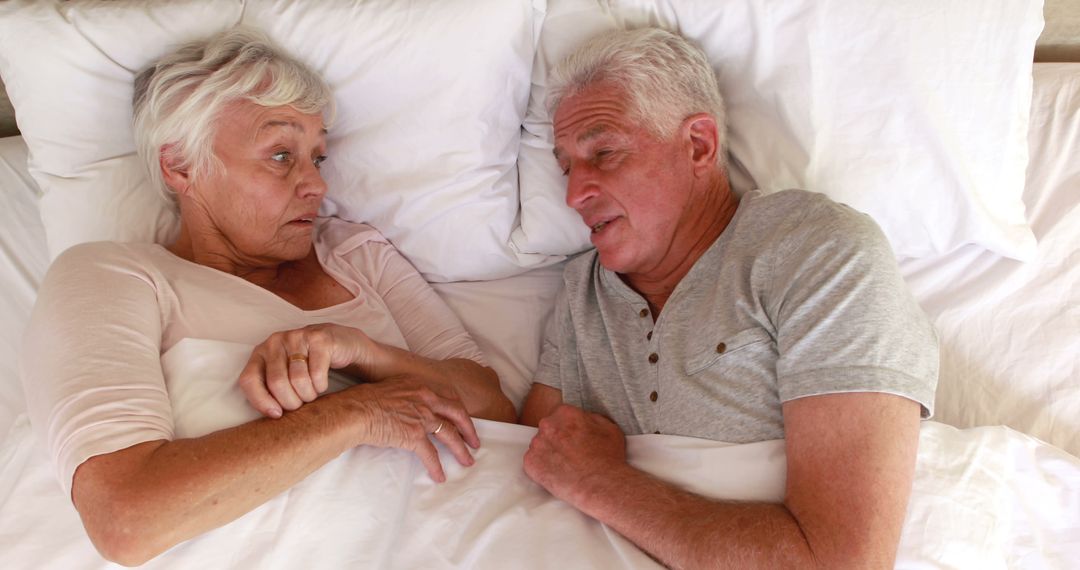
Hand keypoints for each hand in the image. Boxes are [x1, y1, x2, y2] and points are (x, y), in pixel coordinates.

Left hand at [239, 324, 375, 417]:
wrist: (343, 344)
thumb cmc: (308, 366)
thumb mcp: (284, 376)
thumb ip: (270, 391)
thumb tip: (270, 416)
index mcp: (260, 353)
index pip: (249, 380)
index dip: (261, 401)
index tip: (277, 414)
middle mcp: (275, 341)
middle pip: (276, 383)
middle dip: (291, 402)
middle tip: (300, 404)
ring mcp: (297, 337)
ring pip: (298, 379)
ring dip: (309, 395)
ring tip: (312, 393)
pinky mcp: (319, 338)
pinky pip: (316, 373)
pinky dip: (321, 385)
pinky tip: (322, 383)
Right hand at [349, 379, 480, 482]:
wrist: (354, 411)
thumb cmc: (364, 401)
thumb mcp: (390, 390)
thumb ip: (406, 397)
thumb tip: (408, 410)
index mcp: (420, 386)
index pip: (447, 400)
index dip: (458, 413)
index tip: (463, 422)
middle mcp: (426, 398)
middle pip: (457, 414)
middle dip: (469, 430)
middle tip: (475, 443)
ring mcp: (422, 416)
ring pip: (450, 434)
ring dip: (460, 450)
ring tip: (467, 462)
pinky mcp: (414, 435)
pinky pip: (430, 454)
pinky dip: (436, 467)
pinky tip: (439, 476)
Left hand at [523, 404, 626, 504]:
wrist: (600, 484)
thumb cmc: (607, 458)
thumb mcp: (609, 428)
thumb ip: (592, 418)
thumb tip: (585, 418)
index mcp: (565, 413)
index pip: (561, 416)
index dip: (568, 429)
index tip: (574, 439)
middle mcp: (548, 425)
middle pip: (548, 430)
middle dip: (557, 440)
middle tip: (570, 454)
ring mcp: (537, 444)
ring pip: (540, 446)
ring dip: (549, 453)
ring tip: (565, 466)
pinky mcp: (530, 463)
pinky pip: (533, 463)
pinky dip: (542, 469)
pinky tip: (557, 474)